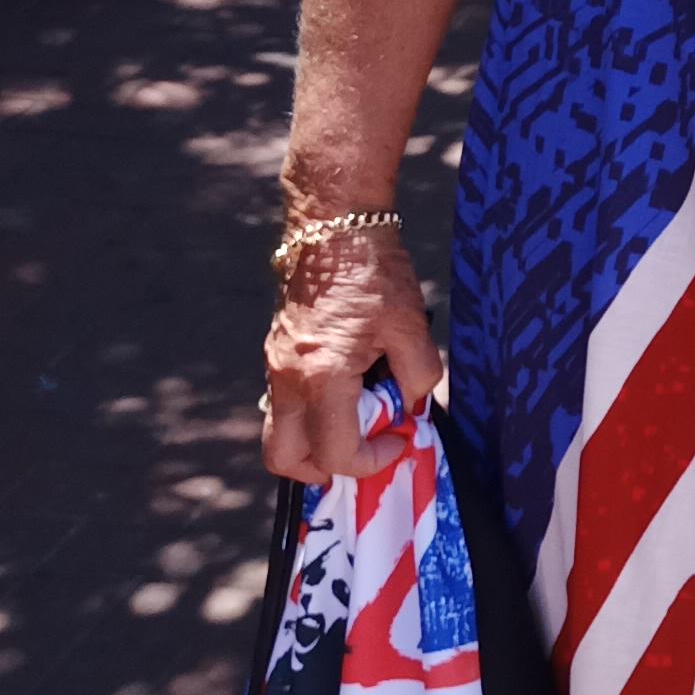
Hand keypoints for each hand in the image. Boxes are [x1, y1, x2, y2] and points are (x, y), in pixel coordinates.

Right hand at [263, 232, 439, 478]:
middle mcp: (288, 378)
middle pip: (284, 458)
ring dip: (314, 442)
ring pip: (278, 433)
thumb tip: (411, 405)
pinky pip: (283, 404)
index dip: (373, 461)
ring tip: (357, 421)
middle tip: (364, 450)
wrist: (333, 224)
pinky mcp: (275, 353)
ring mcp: (275, 366)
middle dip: (325, 470)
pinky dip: (310, 414)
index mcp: (322, 376)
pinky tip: (348, 391)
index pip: (336, 453)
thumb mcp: (411, 325)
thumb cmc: (372, 272)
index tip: (400, 439)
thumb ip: (419, 376)